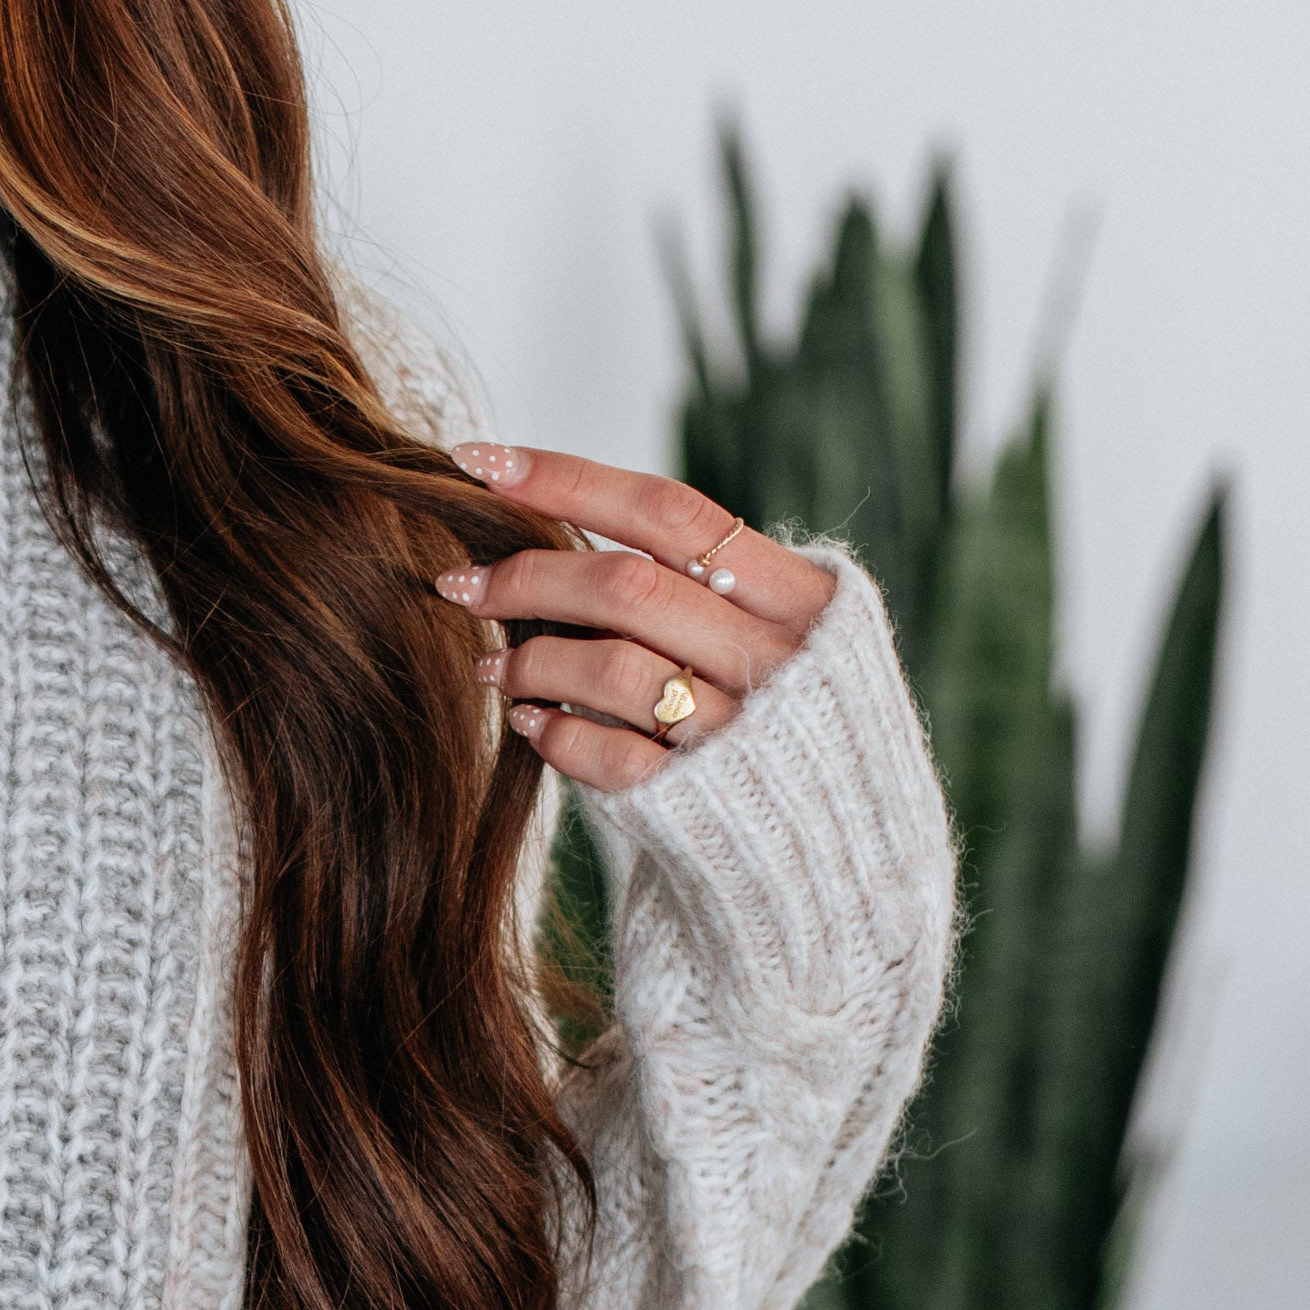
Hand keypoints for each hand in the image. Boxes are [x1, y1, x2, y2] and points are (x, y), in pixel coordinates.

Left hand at [437, 447, 835, 793]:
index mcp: (802, 598)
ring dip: (531, 660)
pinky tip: (529, 721)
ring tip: (492, 663)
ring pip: (609, 667)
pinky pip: (610, 755)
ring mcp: (742, 732)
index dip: (569, 480)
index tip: (482, 463)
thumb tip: (572, 516)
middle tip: (462, 583)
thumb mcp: (786, 632)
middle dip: (526, 577)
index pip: (671, 512)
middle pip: (626, 586)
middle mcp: (778, 658)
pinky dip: (555, 734)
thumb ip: (711, 582)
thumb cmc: (794, 717)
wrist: (847, 845)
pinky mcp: (703, 800)